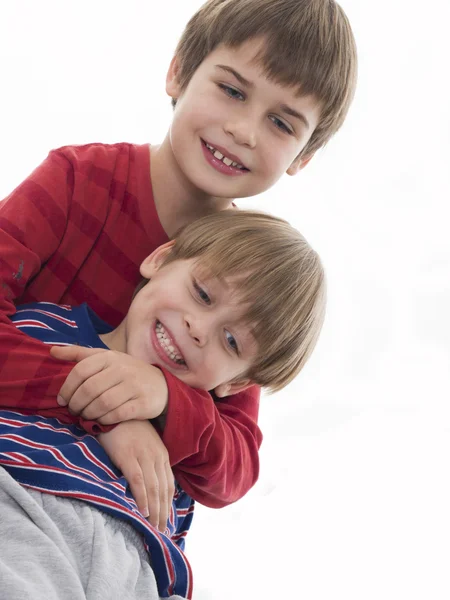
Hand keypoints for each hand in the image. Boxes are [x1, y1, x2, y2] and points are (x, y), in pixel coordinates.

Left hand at [50, 346, 167, 423]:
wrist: (161, 385)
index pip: (80, 371)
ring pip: (102, 404)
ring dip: (89, 414)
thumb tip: (52, 351)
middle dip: (76, 404)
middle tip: (74, 412)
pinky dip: (105, 420)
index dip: (67, 388)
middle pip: (89, 389)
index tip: (62, 400)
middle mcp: (122, 368)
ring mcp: (134, 385)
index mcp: (110, 356)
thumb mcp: (106, 358)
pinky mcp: (143, 403)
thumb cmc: (126, 372)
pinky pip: (117, 415)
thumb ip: (79, 354)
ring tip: (86, 417)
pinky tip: (101, 420)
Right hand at [98, 419, 174, 531]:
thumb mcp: (141, 443)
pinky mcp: (128, 455)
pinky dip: (142, 497)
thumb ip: (146, 460)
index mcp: (161, 453)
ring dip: (155, 510)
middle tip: (161, 531)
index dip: (168, 504)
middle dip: (163, 512)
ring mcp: (143, 455)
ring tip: (153, 527)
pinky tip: (143, 511)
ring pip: (153, 488)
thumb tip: (147, 484)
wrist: (112, 408)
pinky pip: (138, 480)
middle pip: (163, 489)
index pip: (168, 484)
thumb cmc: (124, 428)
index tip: (166, 521)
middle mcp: (156, 455)